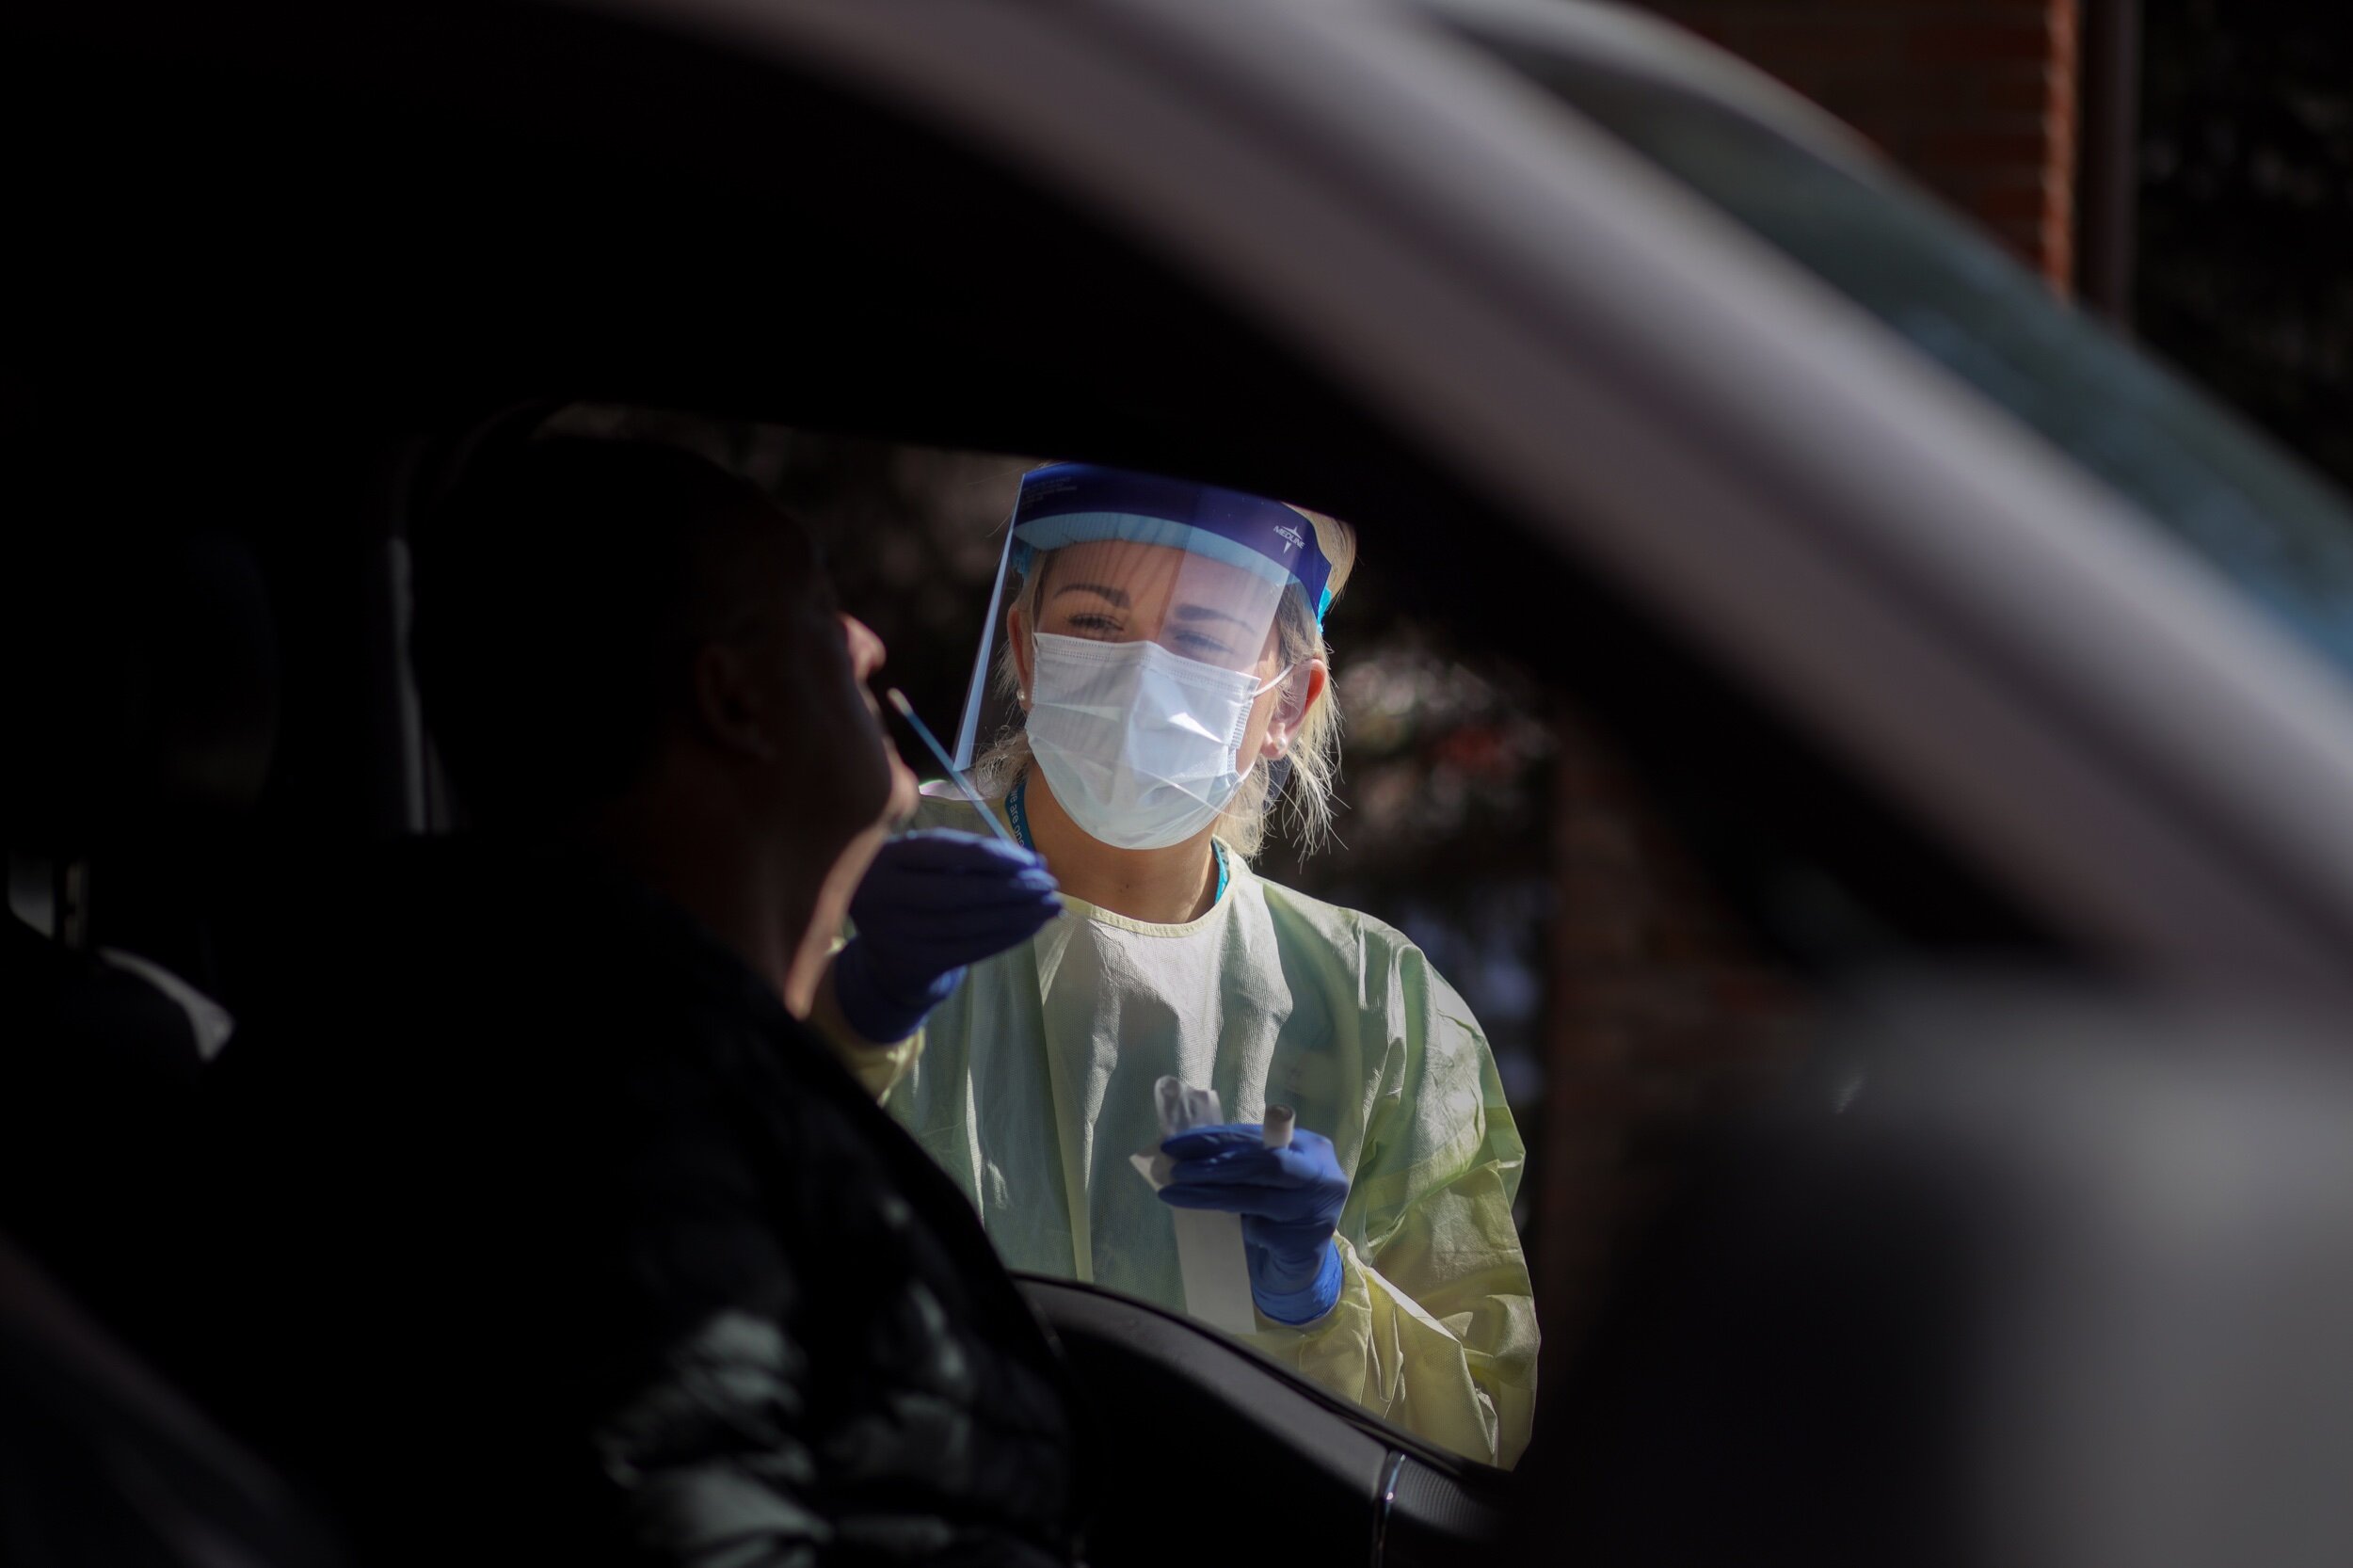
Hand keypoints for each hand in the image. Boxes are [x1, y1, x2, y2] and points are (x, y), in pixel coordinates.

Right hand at [833, 830, 1059, 1041]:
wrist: (887, 952)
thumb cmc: (919, 889)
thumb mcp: (930, 863)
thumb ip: (972, 856)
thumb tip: (1033, 863)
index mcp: (886, 857)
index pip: (941, 850)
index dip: (989, 855)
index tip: (1031, 860)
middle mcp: (883, 895)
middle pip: (956, 892)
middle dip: (1010, 888)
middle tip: (1049, 885)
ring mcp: (896, 934)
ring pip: (967, 925)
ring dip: (1017, 915)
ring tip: (1051, 906)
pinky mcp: (915, 964)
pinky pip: (970, 950)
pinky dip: (1007, 937)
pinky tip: (1032, 926)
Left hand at [1158, 1123, 1348, 1324]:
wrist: (1303, 1257)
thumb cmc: (1278, 1206)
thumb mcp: (1266, 1176)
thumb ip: (1241, 1160)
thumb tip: (1184, 1151)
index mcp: (1309, 1147)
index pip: (1256, 1135)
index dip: (1214, 1138)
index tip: (1176, 1144)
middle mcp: (1321, 1174)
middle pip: (1262, 1162)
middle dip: (1213, 1165)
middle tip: (1175, 1170)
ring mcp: (1317, 1209)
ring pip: (1256, 1198)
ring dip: (1209, 1195)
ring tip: (1174, 1194)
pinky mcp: (1307, 1243)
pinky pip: (1261, 1231)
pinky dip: (1237, 1227)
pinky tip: (1215, 1226)